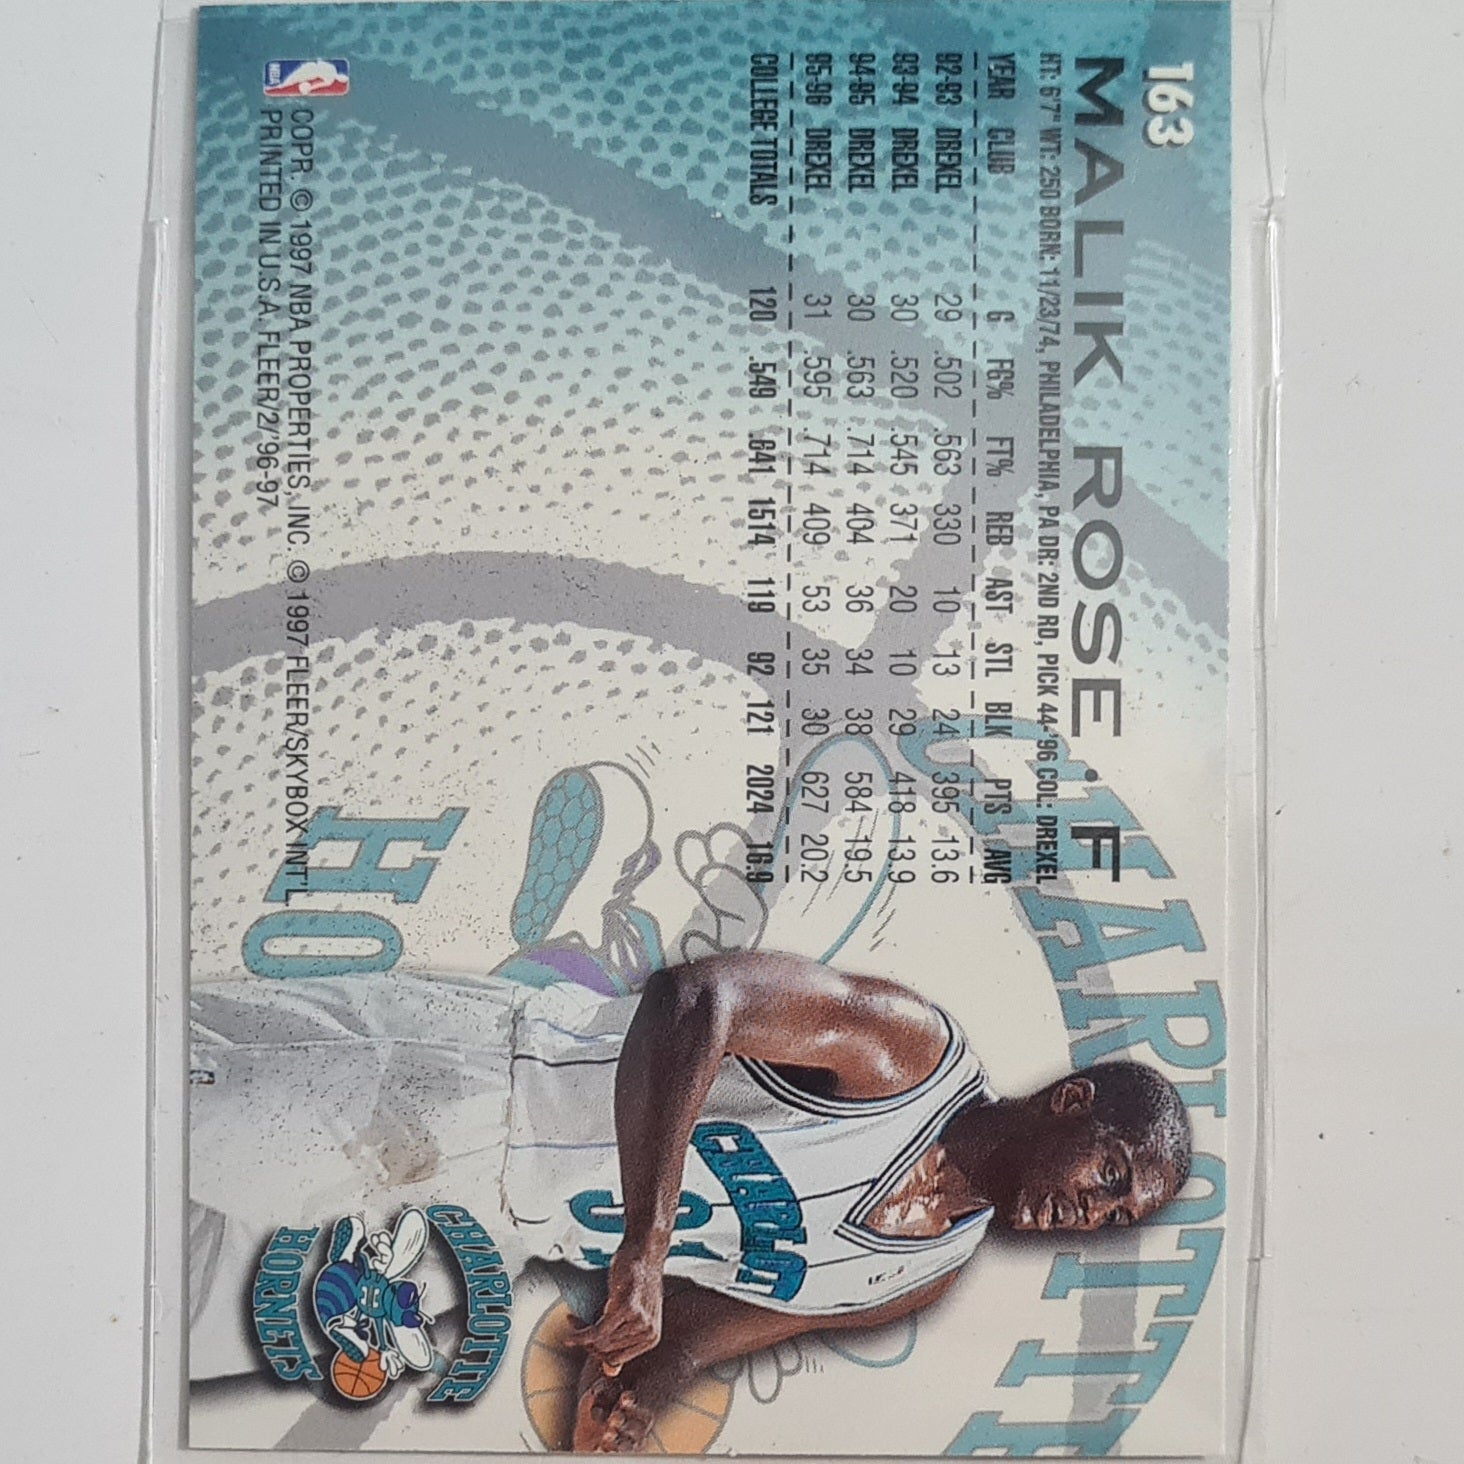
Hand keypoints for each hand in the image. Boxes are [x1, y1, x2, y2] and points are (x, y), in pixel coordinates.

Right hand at [565, 1245, 663, 1374]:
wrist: (645, 1253)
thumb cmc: (637, 1282)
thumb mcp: (635, 1315)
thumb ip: (622, 1341)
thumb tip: (610, 1372)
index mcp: (651, 1339)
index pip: (615, 1359)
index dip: (595, 1351)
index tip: (582, 1340)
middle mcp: (649, 1333)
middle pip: (606, 1351)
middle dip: (585, 1341)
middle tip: (574, 1324)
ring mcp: (640, 1322)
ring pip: (600, 1341)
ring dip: (581, 1332)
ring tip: (573, 1319)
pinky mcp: (628, 1309)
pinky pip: (598, 1331)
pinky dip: (581, 1335)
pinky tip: (570, 1334)